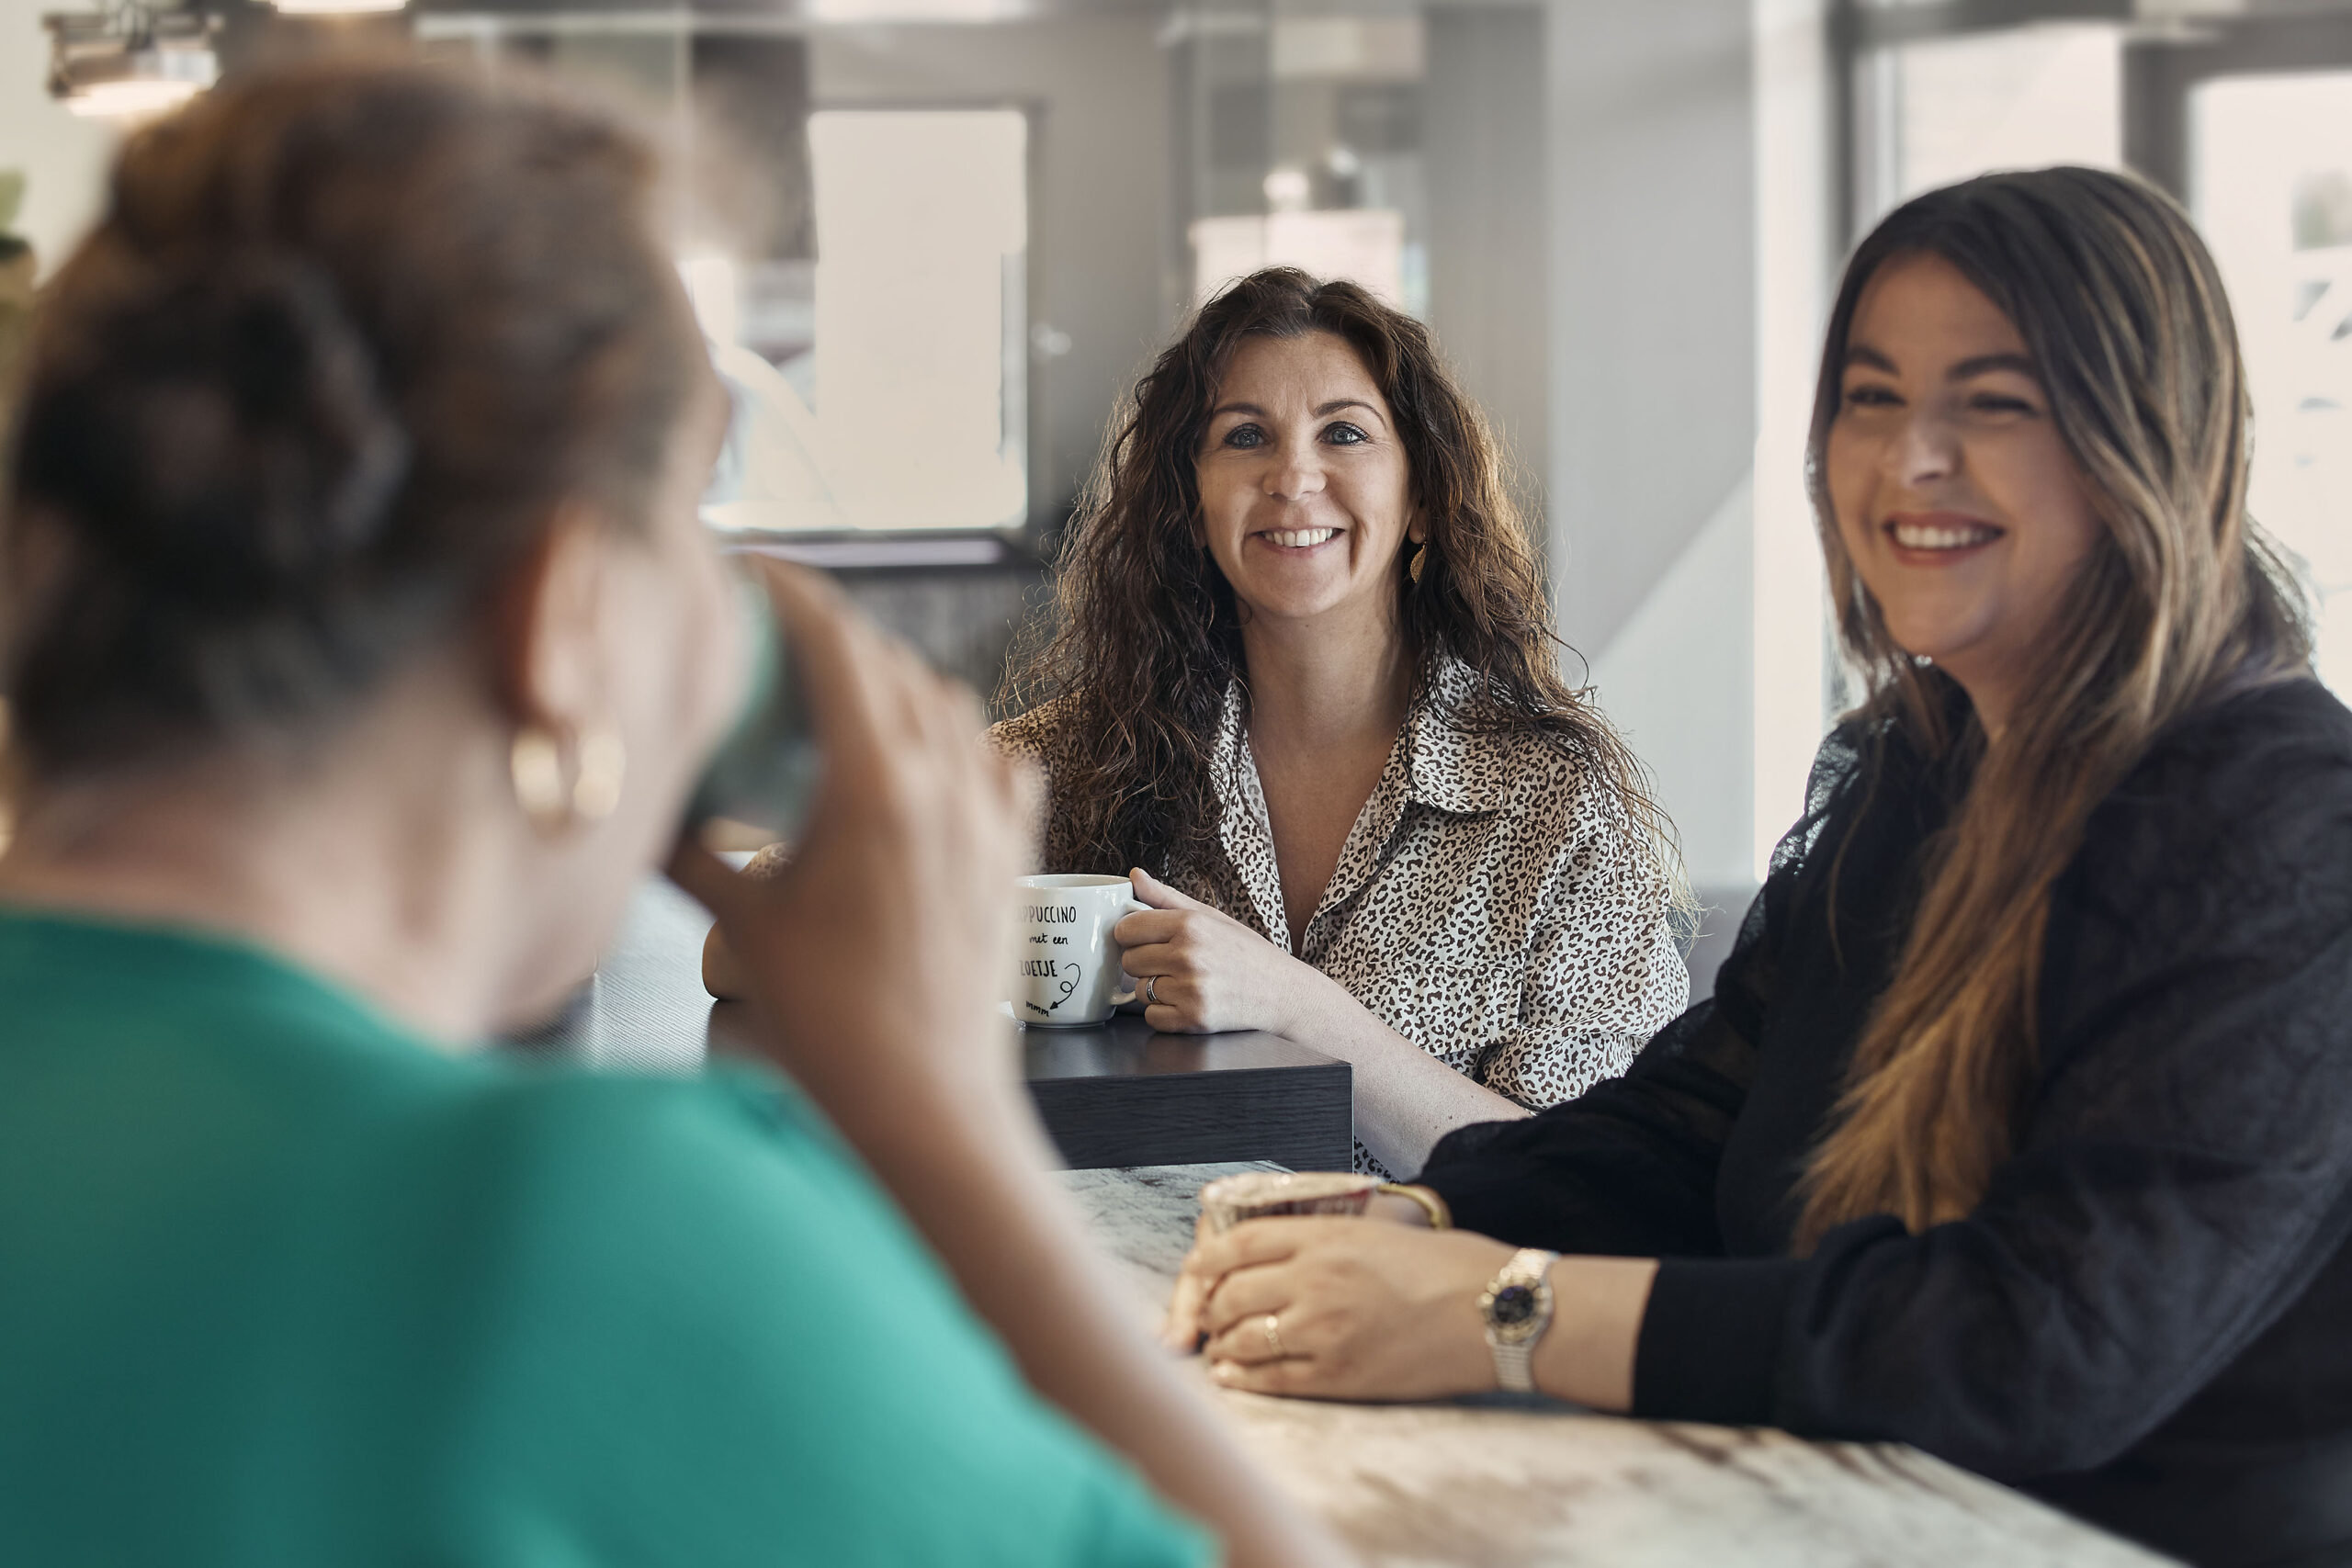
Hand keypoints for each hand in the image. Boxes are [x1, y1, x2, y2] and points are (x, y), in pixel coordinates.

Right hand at [669, 560, 1036, 1123]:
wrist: (926, 1102)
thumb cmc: (832, 1025)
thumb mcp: (742, 928)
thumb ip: (687, 853)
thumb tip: (632, 809)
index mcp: (876, 786)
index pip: (837, 646)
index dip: (794, 593)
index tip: (755, 572)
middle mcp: (945, 785)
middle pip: (891, 666)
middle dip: (833, 637)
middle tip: (776, 638)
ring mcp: (988, 817)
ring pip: (948, 708)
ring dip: (895, 685)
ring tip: (840, 699)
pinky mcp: (1013, 854)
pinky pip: (998, 763)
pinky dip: (959, 742)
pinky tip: (926, 761)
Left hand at [1116, 868, 1324, 1034]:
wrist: (1283, 992)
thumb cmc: (1247, 953)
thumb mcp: (1211, 917)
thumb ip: (1167, 898)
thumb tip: (1134, 876)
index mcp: (1190, 924)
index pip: (1126, 929)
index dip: (1132, 935)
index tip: (1145, 939)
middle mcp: (1188, 955)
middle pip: (1129, 961)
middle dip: (1145, 963)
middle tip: (1172, 963)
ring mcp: (1190, 989)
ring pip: (1139, 991)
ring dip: (1156, 990)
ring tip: (1186, 983)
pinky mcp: (1194, 1019)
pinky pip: (1152, 1017)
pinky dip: (1164, 1014)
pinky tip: (1187, 1003)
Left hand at [1169, 1217, 1514, 1400]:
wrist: (1494, 1311)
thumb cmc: (1446, 1267)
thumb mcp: (1376, 1232)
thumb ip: (1320, 1242)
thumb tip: (1269, 1258)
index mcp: (1325, 1237)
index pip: (1238, 1243)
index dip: (1206, 1262)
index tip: (1197, 1273)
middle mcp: (1315, 1280)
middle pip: (1230, 1294)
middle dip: (1210, 1309)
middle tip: (1210, 1317)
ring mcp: (1324, 1330)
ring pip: (1242, 1339)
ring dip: (1223, 1346)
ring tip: (1222, 1348)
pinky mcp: (1339, 1375)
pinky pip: (1271, 1380)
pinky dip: (1242, 1379)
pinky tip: (1233, 1376)